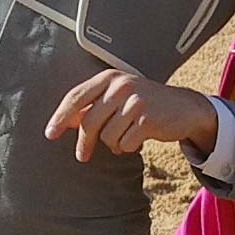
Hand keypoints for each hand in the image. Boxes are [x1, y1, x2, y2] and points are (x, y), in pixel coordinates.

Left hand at [45, 67, 215, 162]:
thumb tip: (66, 122)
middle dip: (83, 143)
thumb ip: (93, 106)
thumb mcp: (118, 98)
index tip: (50, 134)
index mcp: (109, 78)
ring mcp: (136, 102)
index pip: (76, 97)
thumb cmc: (145, 103)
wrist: (184, 107)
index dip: (60, 117)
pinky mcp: (148, 119)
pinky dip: (128, 147)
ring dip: (114, 143)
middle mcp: (121, 86)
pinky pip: (125, 143)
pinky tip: (138, 140)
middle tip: (82, 156)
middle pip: (89, 121)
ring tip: (126, 137)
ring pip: (107, 136)